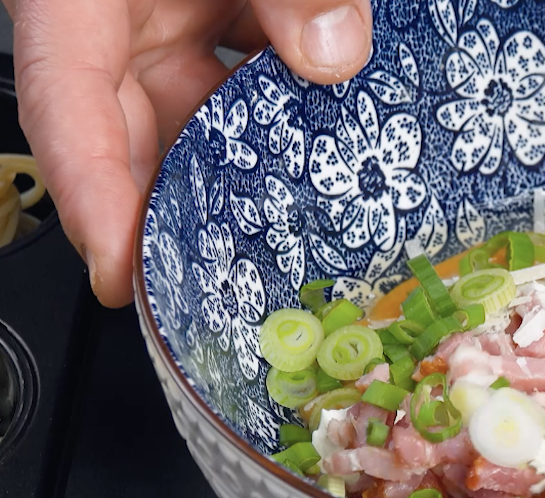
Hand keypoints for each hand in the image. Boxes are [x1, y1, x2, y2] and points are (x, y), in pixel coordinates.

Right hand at [6, 0, 372, 306]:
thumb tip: (334, 55)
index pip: (67, 110)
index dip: (93, 200)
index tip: (123, 272)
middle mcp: (118, 16)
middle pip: (138, 135)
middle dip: (184, 211)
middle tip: (232, 281)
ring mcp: (167, 13)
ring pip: (203, 113)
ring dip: (253, 164)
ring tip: (304, 221)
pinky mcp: (213, 8)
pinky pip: (242, 74)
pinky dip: (283, 112)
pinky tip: (333, 140)